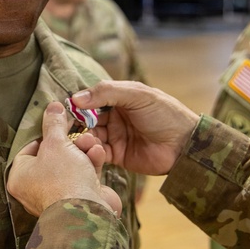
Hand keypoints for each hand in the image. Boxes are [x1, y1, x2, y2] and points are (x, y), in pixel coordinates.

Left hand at [8, 101, 121, 216]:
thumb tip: (52, 106)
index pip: (29, 149)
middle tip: (80, 132)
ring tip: (92, 142)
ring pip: (71, 163)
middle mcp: (35, 188)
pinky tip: (98, 154)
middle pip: (53, 155)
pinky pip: (83, 175)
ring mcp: (58, 194)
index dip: (45, 134)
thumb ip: (54, 123)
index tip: (58, 123)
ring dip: (84, 150)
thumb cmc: (63, 178)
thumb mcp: (56, 143)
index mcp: (20, 177)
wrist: (88, 211)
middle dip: (71, 141)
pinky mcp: (79, 197)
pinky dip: (91, 163)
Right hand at [71, 81, 199, 175]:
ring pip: (90, 136)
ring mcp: (115, 136)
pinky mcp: (117, 155)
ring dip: (84, 137)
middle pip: (87, 119)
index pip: (91, 99)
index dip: (78, 103)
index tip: (65, 108)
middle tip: (70, 127)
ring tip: (86, 139)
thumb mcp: (137, 95)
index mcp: (119, 98)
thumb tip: (75, 98)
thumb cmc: (165, 114)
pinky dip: (92, 151)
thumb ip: (106, 93)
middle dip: (78, 122)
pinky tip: (93, 149)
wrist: (184, 145)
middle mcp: (114, 117)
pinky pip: (98, 153)